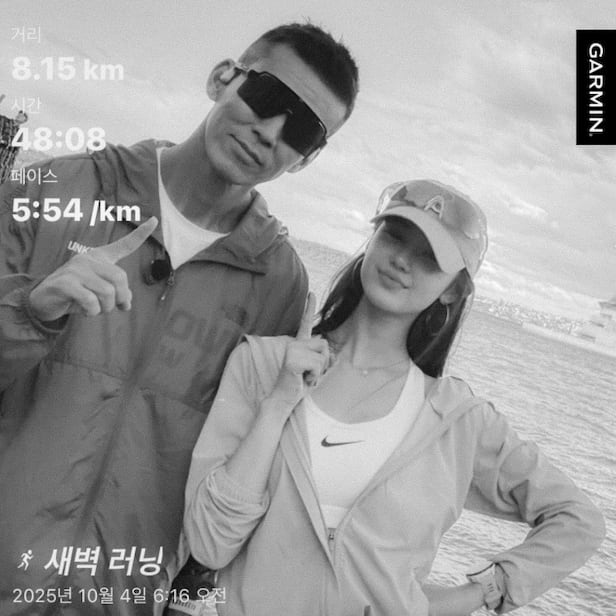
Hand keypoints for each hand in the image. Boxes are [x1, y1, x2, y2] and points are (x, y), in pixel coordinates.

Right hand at [29, 217, 157, 321]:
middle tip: (112, 308)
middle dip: (120, 298)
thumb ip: (116, 293)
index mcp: (99, 258)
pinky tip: (84, 311)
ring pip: (107, 292)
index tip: (154, 220)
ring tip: (95, 310)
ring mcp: (76, 269)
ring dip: (105, 308)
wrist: (44, 301)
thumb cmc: (76, 295)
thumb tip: (127, 301)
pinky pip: (90, 301)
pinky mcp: (65, 283)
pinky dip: (92, 311)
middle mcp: (88, 259)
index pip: (124, 245)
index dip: (140, 234)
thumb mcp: (99, 293)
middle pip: (120, 278)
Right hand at [269, 292, 329, 407]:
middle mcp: (294, 344)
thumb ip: (322, 359)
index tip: (311, 292)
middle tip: (309, 374)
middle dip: (323, 362)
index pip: (305, 323)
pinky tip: (302, 379)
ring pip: (322, 355)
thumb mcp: (315, 370)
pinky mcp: (292, 359)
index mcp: (298, 345)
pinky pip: (317, 364)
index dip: (308, 307)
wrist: (284, 399)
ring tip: (305, 377)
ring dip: (318, 371)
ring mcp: (292, 350)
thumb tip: (334, 355)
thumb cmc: (300, 386)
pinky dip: (314, 376)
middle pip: (324, 344)